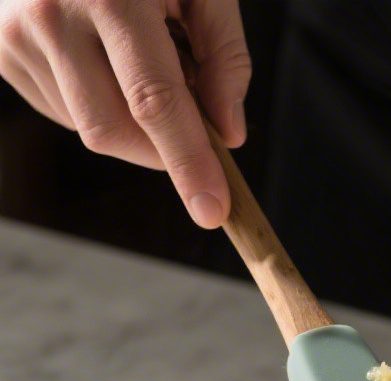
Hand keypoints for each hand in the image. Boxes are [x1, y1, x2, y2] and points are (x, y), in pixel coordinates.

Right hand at [0, 0, 250, 227]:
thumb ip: (223, 52)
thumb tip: (228, 132)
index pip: (154, 101)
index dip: (188, 162)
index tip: (212, 210)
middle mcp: (52, 15)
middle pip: (116, 131)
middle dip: (162, 149)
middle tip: (195, 129)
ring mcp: (16, 35)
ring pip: (88, 128)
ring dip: (131, 121)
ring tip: (139, 57)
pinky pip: (62, 110)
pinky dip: (98, 102)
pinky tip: (102, 57)